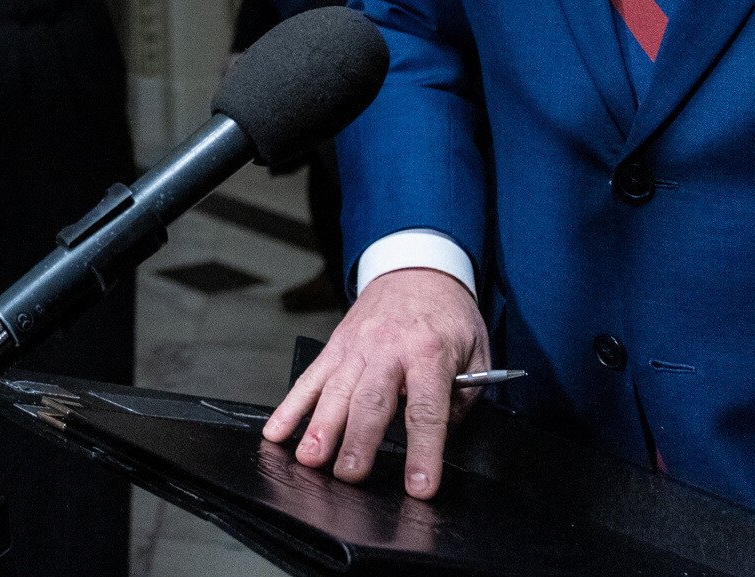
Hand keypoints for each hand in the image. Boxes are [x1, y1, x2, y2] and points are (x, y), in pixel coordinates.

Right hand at [261, 267, 488, 497]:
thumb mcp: (476, 353)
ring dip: (320, 427)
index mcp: (429, 352)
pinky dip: (290, 407)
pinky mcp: (334, 347)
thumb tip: (442, 436)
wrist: (416, 269)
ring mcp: (355, 347)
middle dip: (357, 440)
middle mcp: (387, 349)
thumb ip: (462, 398)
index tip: (420, 486)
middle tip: (349, 475)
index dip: (423, 450)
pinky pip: (309, 379)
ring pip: (334, 391)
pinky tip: (277, 432)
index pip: (426, 409)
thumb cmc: (447, 316)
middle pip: (370, 401)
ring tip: (310, 459)